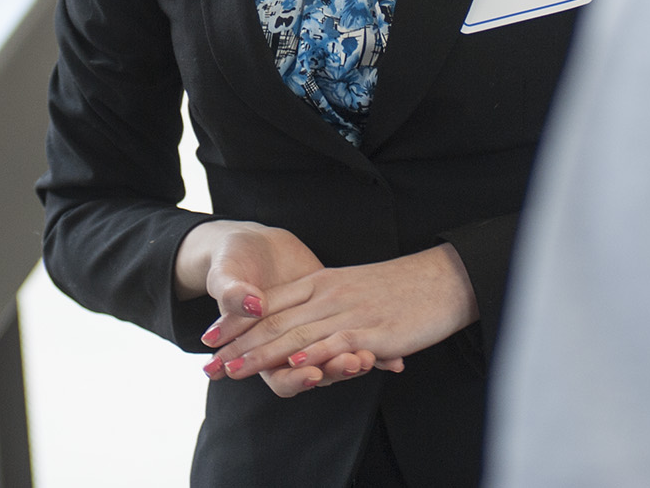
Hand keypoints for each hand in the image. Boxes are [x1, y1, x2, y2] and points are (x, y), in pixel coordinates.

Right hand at [175, 223, 384, 393]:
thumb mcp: (225, 273)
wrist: (255, 245)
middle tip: (354, 362)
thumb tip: (252, 304)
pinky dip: (374, 352)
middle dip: (335, 369)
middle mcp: (289, 349)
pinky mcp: (332, 320)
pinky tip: (394, 358)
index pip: (281, 378)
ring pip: (337, 360)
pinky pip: (355, 342)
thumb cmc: (233, 260)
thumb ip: (232, 293)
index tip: (312, 373)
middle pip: (316, 373)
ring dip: (354, 362)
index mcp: (259, 348)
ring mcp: (314, 336)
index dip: (296, 378)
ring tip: (370, 357)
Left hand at [210, 244, 478, 398]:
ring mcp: (346, 312)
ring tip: (232, 370)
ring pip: (295, 335)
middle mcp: (327, 294)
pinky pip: (334, 342)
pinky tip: (291, 364)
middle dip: (237, 345)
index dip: (236, 322)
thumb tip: (306, 332)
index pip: (268, 303)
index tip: (207, 337)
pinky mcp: (370, 330)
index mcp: (321, 282)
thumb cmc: (399, 289)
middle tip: (208, 364)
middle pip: (273, 322)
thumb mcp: (352, 289)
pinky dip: (311, 354)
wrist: (442, 278)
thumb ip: (328, 307)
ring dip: (261, 355)